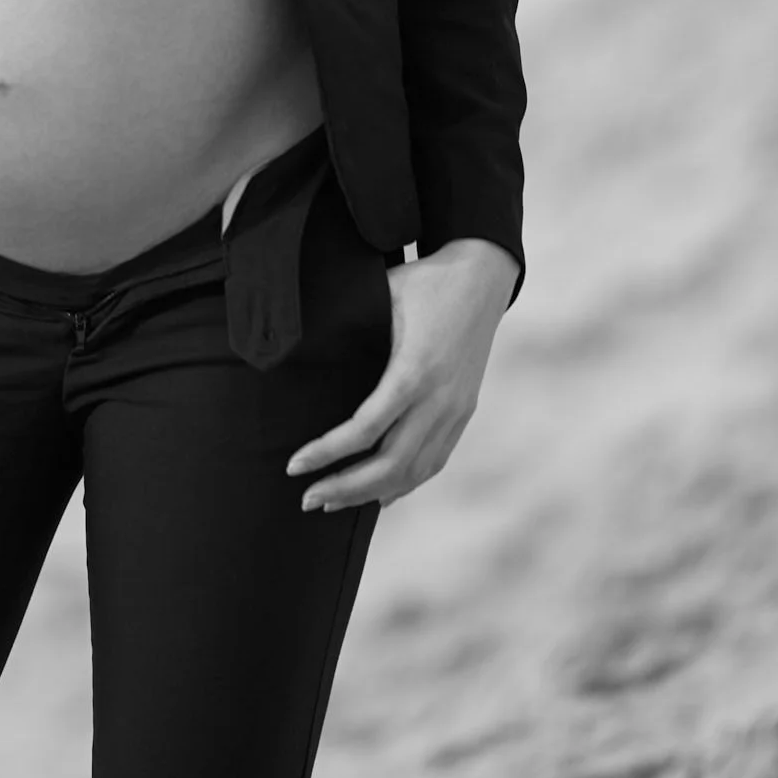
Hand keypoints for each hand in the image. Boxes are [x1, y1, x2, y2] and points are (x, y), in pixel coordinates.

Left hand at [286, 238, 517, 511]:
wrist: (482, 276)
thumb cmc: (423, 282)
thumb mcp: (381, 295)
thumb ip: (348, 325)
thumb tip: (294, 344)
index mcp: (414, 370)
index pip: (365, 429)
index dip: (327, 453)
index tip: (295, 465)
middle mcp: (439, 399)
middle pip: (390, 464)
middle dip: (345, 487)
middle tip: (307, 499)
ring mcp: (456, 410)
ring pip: (414, 471)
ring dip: (371, 493)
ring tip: (333, 501)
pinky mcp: (464, 413)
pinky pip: (434, 461)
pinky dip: (405, 484)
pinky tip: (380, 497)